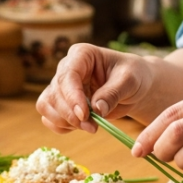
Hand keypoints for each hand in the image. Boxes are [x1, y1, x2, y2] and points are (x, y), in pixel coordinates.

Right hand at [36, 43, 155, 133]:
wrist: (135, 86)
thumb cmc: (133, 75)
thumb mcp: (129, 81)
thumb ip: (113, 93)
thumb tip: (96, 109)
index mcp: (82, 54)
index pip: (68, 75)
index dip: (72, 97)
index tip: (84, 115)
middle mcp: (67, 68)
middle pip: (55, 93)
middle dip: (71, 114)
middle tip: (93, 128)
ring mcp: (62, 86)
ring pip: (47, 105)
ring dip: (64, 121)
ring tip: (90, 127)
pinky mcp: (61, 103)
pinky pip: (49, 117)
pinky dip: (61, 126)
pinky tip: (80, 127)